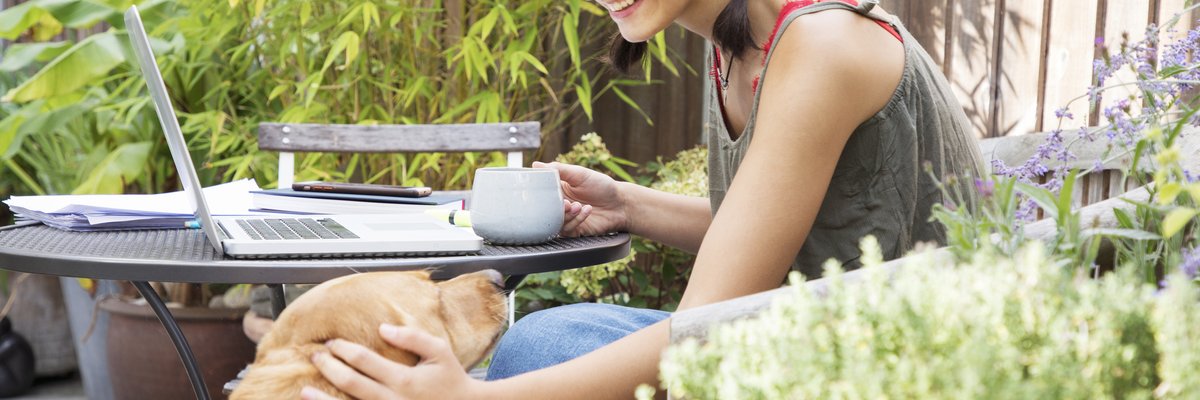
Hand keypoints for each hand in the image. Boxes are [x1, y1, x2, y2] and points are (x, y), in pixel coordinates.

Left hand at [303, 324, 483, 399]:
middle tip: (316, 357)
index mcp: (404, 379)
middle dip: (329, 368)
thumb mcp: (440, 352)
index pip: (364, 360)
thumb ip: (412, 337)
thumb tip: (383, 328)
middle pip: (351, 383)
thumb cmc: (452, 380)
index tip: (332, 343)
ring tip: (306, 391)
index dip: (344, 350)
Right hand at [533, 161, 628, 236]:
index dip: (540, 195)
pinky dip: (576, 220)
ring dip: (567, 215)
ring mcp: (567, 219)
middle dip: (555, 208)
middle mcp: (560, 206)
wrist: (620, 203)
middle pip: (545, 211)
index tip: (545, 193)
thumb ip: (558, 169)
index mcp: (557, 191)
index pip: (540, 194)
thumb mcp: (579, 174)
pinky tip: (587, 210)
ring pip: (555, 222)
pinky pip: (567, 230)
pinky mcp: (575, 230)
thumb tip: (535, 165)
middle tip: (566, 203)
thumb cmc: (601, 186)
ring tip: (579, 206)